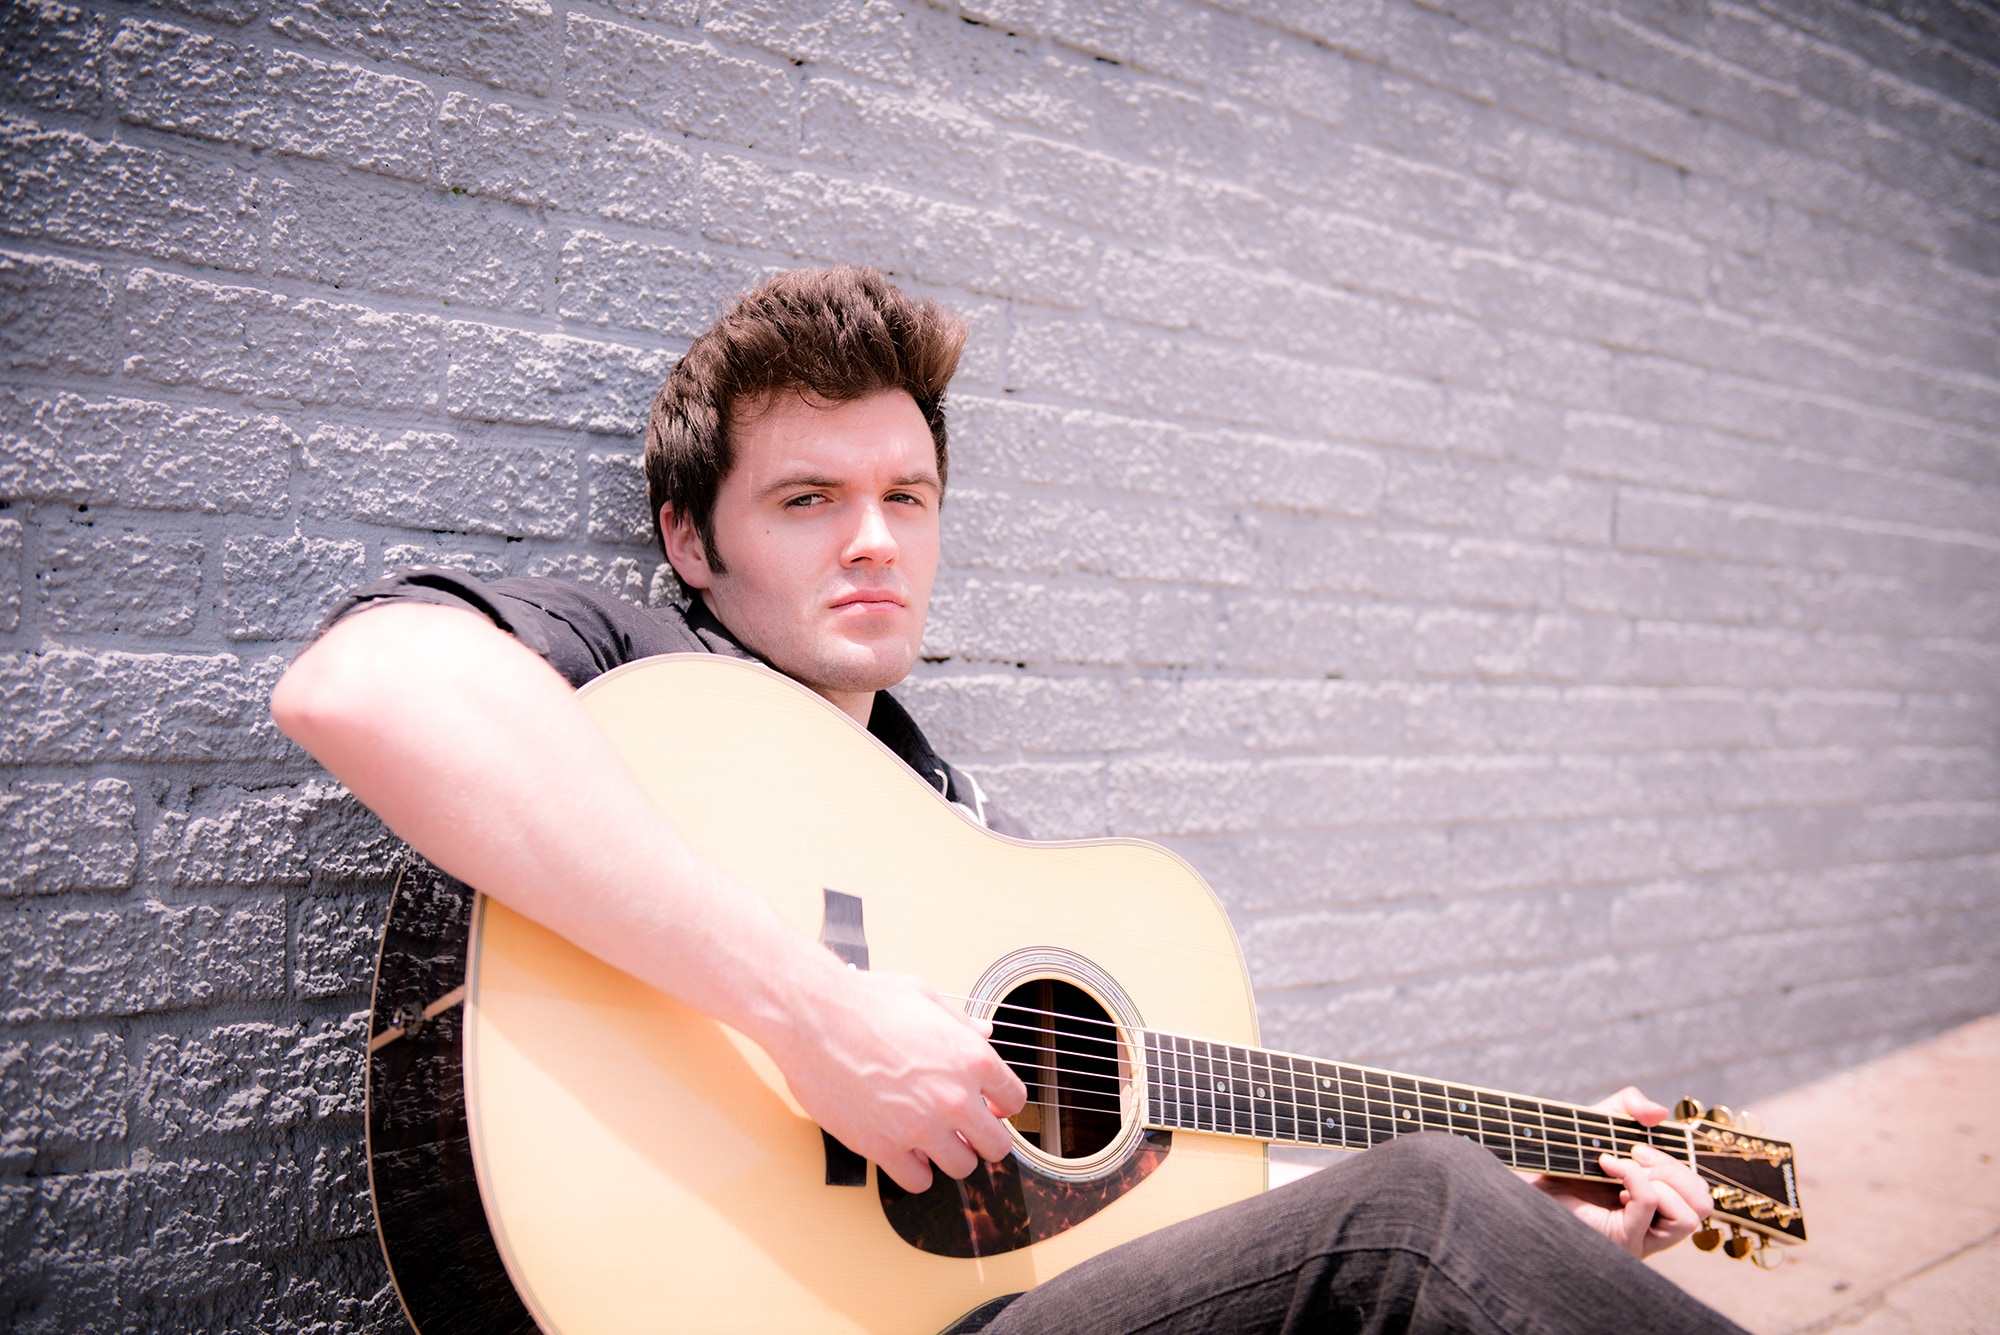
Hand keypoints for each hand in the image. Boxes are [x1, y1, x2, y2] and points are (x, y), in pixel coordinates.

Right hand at [768, 964, 1026, 1193]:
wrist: (815, 1019)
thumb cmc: (866, 1002)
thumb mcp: (925, 997)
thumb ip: (960, 1023)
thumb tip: (983, 1032)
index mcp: (971, 1059)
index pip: (1015, 1100)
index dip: (1004, 1103)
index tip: (991, 1105)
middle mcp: (954, 1098)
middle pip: (996, 1146)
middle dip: (985, 1139)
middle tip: (969, 1131)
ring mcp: (921, 1128)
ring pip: (961, 1168)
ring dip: (951, 1156)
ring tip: (934, 1141)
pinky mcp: (885, 1147)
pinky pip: (917, 1181)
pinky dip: (916, 1172)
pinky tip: (906, 1153)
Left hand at [1531, 1086, 1712, 1258]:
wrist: (1518, 1181)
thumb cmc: (1558, 1159)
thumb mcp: (1597, 1124)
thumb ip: (1626, 1106)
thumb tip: (1659, 1112)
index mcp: (1655, 1203)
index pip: (1698, 1190)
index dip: (1678, 1161)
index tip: (1637, 1146)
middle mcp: (1653, 1225)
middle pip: (1703, 1202)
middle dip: (1674, 1168)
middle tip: (1634, 1154)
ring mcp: (1641, 1236)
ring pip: (1692, 1213)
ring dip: (1661, 1178)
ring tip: (1622, 1167)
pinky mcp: (1624, 1237)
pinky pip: (1651, 1202)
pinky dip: (1633, 1176)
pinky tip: (1608, 1170)